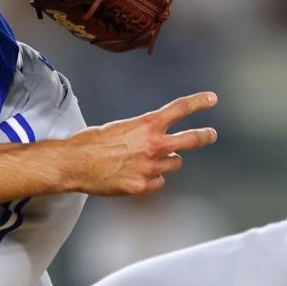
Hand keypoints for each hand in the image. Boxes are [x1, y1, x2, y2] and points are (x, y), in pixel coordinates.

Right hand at [60, 91, 217, 195]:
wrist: (75, 164)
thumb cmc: (91, 143)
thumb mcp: (120, 127)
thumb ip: (141, 132)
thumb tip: (152, 138)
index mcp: (147, 125)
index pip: (180, 109)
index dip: (199, 102)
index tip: (211, 99)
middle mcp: (154, 145)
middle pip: (191, 139)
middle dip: (204, 136)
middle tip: (211, 134)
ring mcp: (151, 167)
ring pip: (174, 163)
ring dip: (167, 160)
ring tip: (147, 160)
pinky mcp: (143, 186)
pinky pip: (159, 181)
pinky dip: (152, 178)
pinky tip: (136, 175)